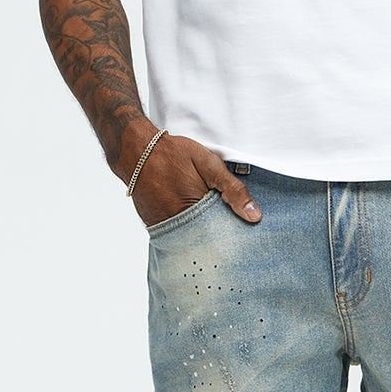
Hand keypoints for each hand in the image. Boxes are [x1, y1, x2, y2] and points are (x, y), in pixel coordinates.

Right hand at [131, 133, 260, 227]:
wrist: (136, 151)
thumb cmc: (174, 154)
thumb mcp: (209, 165)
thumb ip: (233, 190)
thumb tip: (254, 216)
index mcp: (194, 211)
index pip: (221, 234)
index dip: (232, 233)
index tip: (244, 236)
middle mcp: (177, 224)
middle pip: (206, 240)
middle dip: (218, 237)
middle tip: (228, 232)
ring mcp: (163, 227)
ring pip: (190, 238)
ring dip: (201, 234)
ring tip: (210, 224)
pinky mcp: (154, 225)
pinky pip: (175, 233)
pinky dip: (185, 229)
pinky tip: (192, 218)